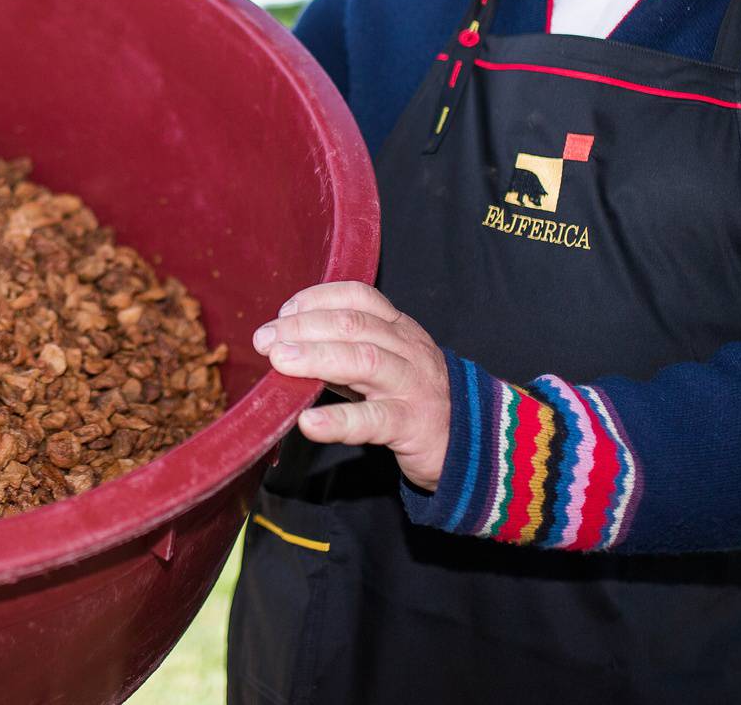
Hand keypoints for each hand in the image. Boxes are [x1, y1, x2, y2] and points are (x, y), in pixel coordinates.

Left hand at [252, 282, 451, 490]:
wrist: (475, 443)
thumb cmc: (415, 399)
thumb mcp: (384, 365)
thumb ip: (344, 353)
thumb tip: (287, 345)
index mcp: (398, 329)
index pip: (359, 297)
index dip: (317, 299)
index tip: (283, 313)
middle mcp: (407, 350)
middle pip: (353, 325)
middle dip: (303, 327)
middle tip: (265, 340)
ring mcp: (412, 386)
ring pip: (364, 360)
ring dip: (316, 357)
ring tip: (280, 362)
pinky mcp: (413, 425)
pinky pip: (374, 420)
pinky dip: (339, 421)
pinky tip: (309, 423)